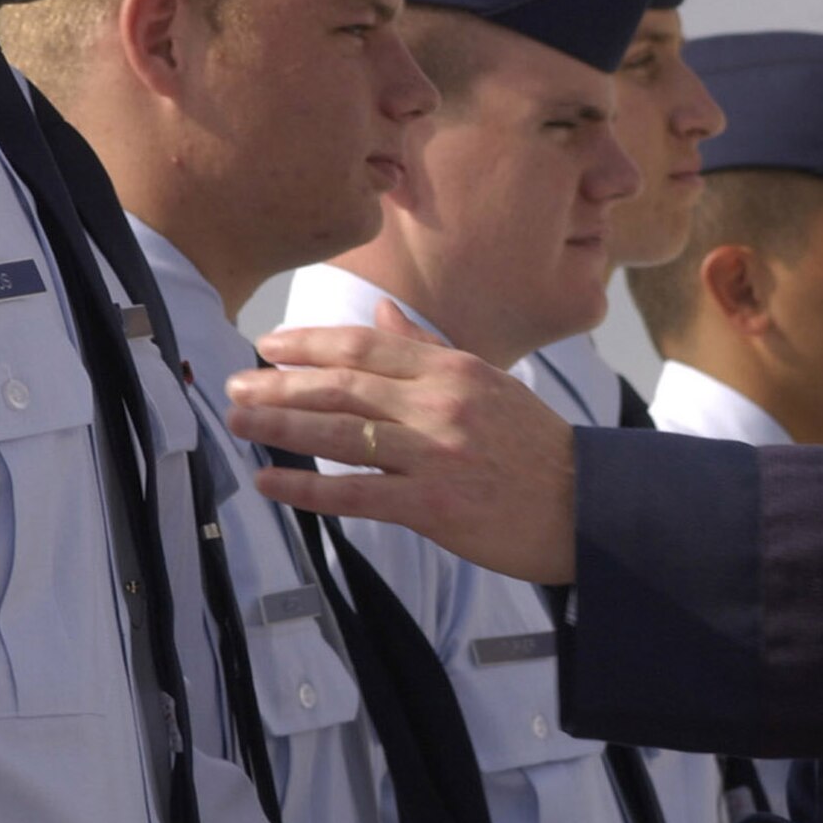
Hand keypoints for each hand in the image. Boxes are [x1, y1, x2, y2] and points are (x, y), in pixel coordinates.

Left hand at [224, 301, 576, 583]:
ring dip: (280, 426)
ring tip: (238, 422)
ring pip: (340, 433)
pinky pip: (354, 494)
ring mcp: (434, 455)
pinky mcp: (431, 505)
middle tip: (235, 384)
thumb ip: (429, 351)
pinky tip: (270, 483)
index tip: (269, 344)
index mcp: (453, 370)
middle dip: (280, 383)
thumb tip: (385, 315)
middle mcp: (439, 405)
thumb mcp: (489, 383)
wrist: (586, 507)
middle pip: (342, 385)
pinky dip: (306, 489)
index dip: (310, 343)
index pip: (367, 346)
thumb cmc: (536, 449)